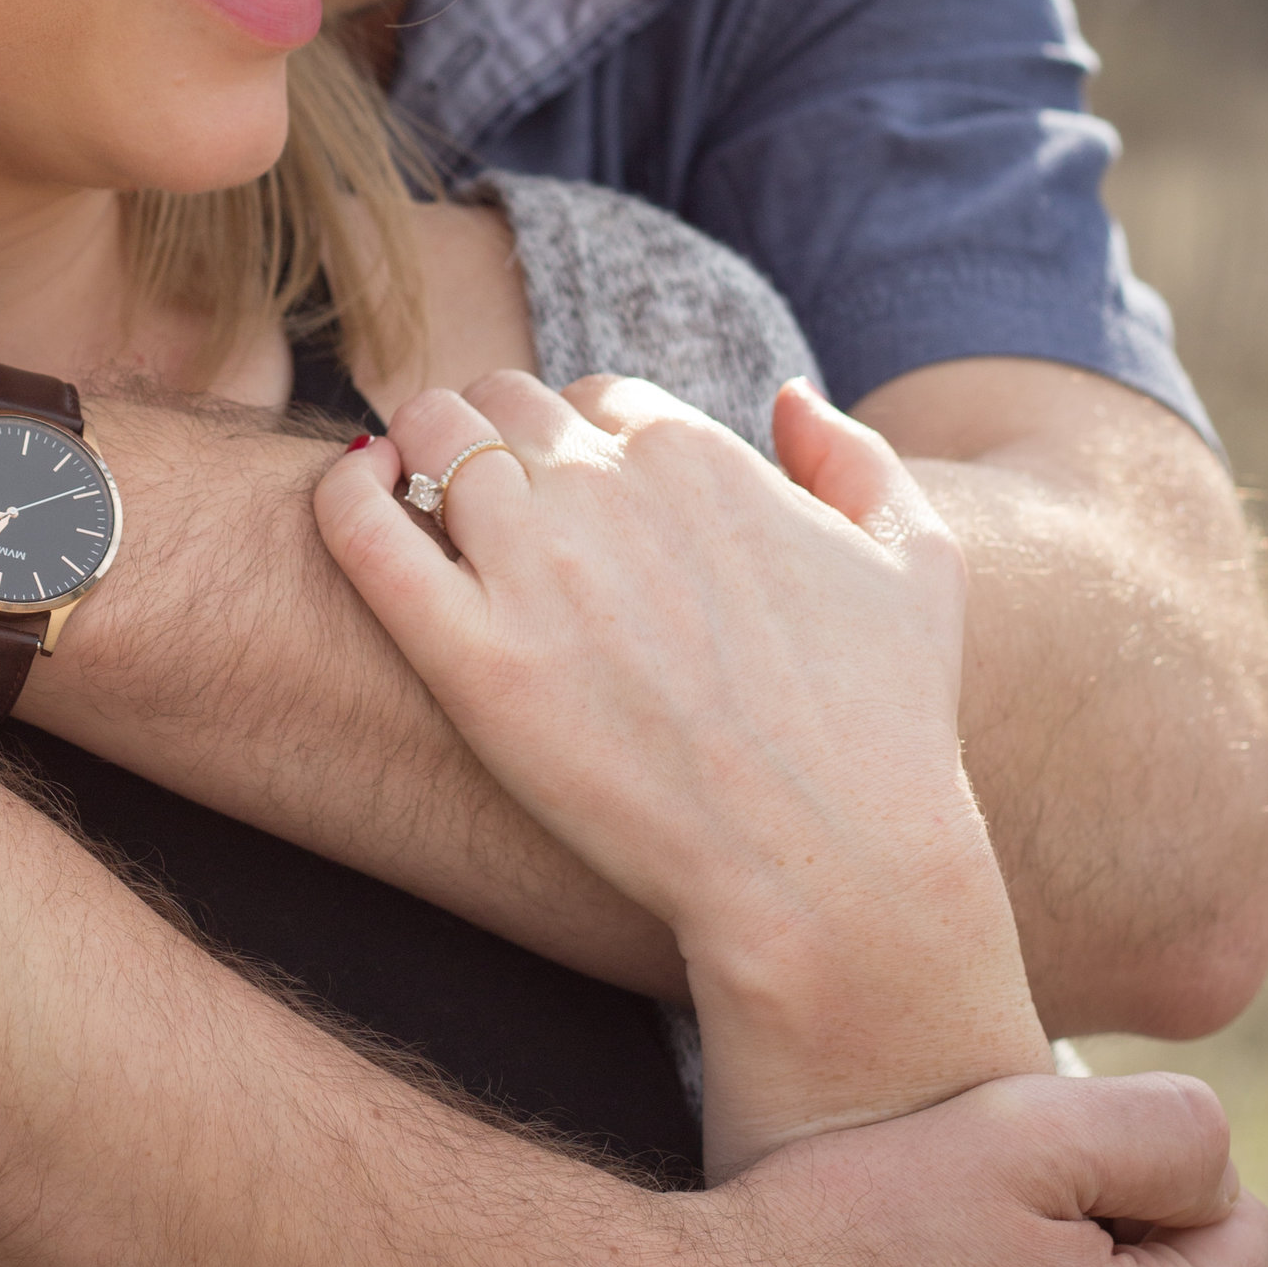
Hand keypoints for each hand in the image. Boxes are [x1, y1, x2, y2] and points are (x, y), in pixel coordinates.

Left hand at [314, 368, 1050, 1162]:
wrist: (831, 871)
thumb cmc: (886, 731)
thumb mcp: (920, 564)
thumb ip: (855, 459)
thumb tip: (788, 395)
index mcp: (696, 453)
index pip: (592, 399)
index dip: (577, 449)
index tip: (570, 505)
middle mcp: (607, 487)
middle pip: (501, 406)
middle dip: (491, 443)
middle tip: (483, 511)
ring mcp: (533, 568)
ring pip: (430, 437)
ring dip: (418, 458)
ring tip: (417, 510)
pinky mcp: (471, 659)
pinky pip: (363, 528)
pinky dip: (347, 498)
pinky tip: (356, 503)